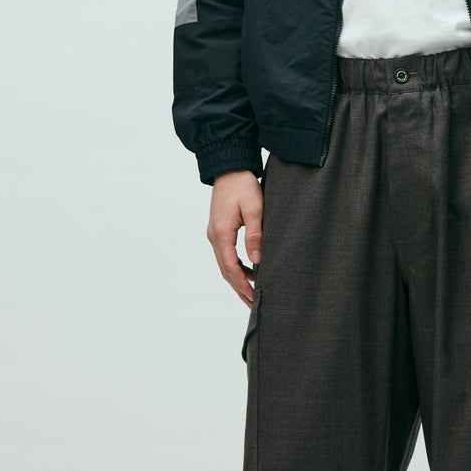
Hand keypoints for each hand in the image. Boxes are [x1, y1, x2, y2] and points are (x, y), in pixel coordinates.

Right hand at [206, 170, 262, 305]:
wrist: (230, 166)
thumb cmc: (243, 185)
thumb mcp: (254, 207)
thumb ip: (255, 234)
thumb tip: (257, 261)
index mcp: (221, 233)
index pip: (231, 267)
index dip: (242, 285)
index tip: (254, 298)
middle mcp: (214, 236)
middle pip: (225, 270)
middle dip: (239, 288)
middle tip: (253, 304)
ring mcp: (214, 232)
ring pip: (224, 263)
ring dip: (237, 278)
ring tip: (252, 293)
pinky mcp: (218, 228)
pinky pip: (225, 254)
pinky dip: (235, 266)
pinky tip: (248, 270)